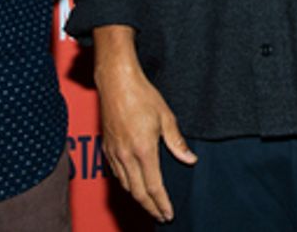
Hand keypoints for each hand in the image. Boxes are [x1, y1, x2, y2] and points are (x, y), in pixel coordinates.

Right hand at [96, 60, 196, 221]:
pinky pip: (116, 174)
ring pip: (125, 185)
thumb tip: (190, 159)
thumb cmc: (142, 95)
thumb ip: (177, 142)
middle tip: (160, 215)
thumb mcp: (166, 117)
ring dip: (138, 198)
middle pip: (138, 192)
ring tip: (150, 204)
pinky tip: (133, 184)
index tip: (168, 213)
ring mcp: (114, 152)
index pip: (154, 187)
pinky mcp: (106, 147)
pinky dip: (126, 184)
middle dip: (150, 208)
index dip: (162, 204)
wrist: (116, 81)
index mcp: (143, 150)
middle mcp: (126, 155)